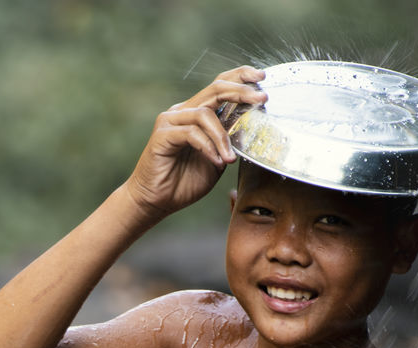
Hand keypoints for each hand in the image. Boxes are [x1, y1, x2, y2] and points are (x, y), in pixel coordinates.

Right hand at [122, 66, 266, 221]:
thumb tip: (251, 129)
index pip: (220, 86)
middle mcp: (183, 111)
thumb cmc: (184, 182)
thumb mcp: (217, 160)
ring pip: (205, 114)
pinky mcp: (162, 135)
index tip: (262, 76)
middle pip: (215, 89)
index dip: (240, 77)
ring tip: (229, 159)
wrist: (156, 201)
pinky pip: (192, 133)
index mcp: (197, 114)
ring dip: (223, 136)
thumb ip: (230, 143)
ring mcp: (171, 121)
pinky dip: (208, 147)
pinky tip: (216, 162)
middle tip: (261, 97)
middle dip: (241, 91)